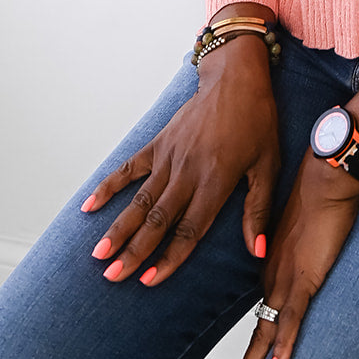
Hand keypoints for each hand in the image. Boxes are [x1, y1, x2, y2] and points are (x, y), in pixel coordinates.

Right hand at [81, 37, 279, 285]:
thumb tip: (258, 251)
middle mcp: (188, 172)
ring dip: (119, 228)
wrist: (235, 77)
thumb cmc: (256, 121)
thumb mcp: (268, 165)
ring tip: (98, 255)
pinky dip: (109, 186)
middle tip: (112, 277)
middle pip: (157, 220)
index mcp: (216, 181)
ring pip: (141, 200)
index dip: (169, 258)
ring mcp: (170, 156)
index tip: (149, 281)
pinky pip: (130, 168)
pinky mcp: (159, 142)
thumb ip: (257, 210)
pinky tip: (90, 206)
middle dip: (134, 251)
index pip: (189, 229)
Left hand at [233, 91, 358, 358]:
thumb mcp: (307, 219)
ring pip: (268, 330)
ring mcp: (288, 276)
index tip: (252, 355)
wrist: (325, 176)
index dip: (258, 333)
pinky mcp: (305, 277)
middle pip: (260, 324)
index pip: (263, 305)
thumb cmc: (320, 189)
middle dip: (249, 358)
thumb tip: (309, 243)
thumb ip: (303, 237)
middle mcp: (274, 270)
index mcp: (273, 257)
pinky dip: (285, 347)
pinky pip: (292, 320)